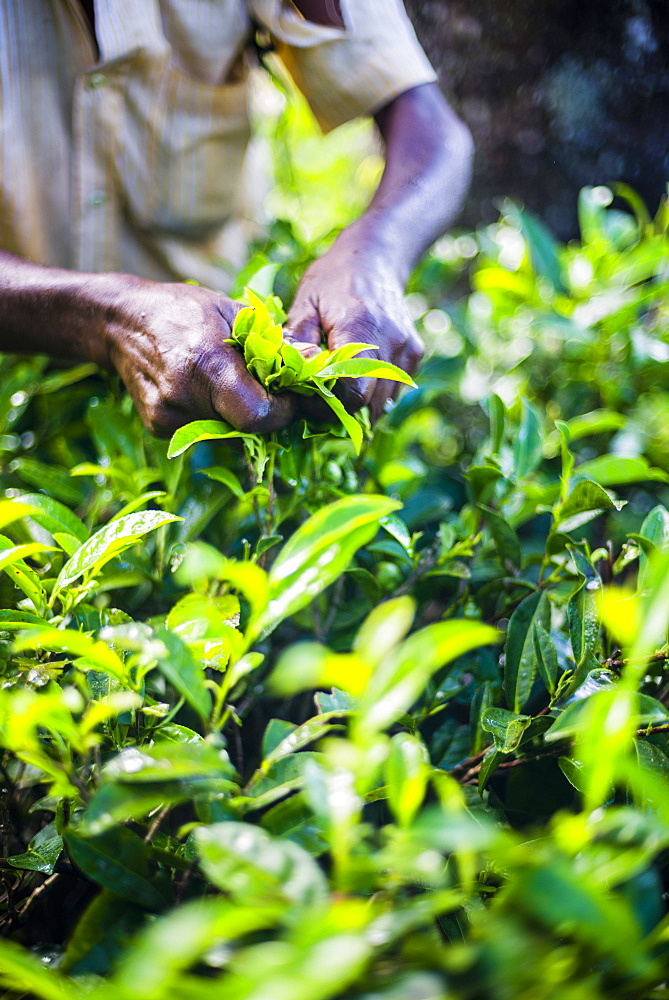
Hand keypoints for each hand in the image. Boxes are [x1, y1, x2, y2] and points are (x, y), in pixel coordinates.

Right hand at [102, 278, 293, 436]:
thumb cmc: (184, 310)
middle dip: (265, 412)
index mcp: (206, 364)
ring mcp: (168, 417)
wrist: (122, 323)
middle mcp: (184, 397)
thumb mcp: (233, 312)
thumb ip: (274, 342)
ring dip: (239, 414)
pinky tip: (202, 389)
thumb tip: (317, 362)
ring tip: (228, 381)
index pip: (259, 416)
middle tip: (264, 386)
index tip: (286, 393)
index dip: (281, 410)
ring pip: (227, 432)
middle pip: (246, 427)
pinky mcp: (159, 427)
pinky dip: (215, 415)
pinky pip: (205, 430)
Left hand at [284, 246, 422, 421]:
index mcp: (361, 329)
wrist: (375, 257)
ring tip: (334, 391)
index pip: (353, 392)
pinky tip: (355, 379)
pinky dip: (373, 395)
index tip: (307, 398)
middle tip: (316, 400)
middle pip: (369, 404)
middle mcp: (391, 343)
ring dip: (358, 407)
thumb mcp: (305, 302)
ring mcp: (407, 350)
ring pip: (383, 404)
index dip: (328, 405)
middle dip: (340, 411)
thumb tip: (292, 376)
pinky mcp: (414, 354)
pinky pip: (393, 392)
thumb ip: (297, 340)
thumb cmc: (333, 279)